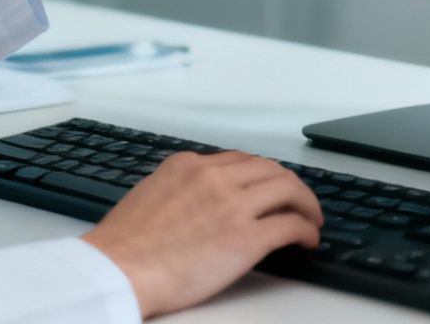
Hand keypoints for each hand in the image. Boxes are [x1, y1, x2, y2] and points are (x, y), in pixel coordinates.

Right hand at [80, 151, 322, 317]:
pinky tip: (307, 239)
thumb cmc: (124, 245)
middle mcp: (213, 178)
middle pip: (269, 169)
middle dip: (290, 184)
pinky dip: (305, 229)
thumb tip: (199, 198)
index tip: (269, 186)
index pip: (240, 160)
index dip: (262, 174)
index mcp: (188, 166)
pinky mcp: (245, 238)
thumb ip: (180, 187)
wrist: (118, 270)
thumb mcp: (150, 193)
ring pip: (287, 189)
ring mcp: (231, 206)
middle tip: (298, 200)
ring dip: (306, 203)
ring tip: (311, 219)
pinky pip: (290, 225)